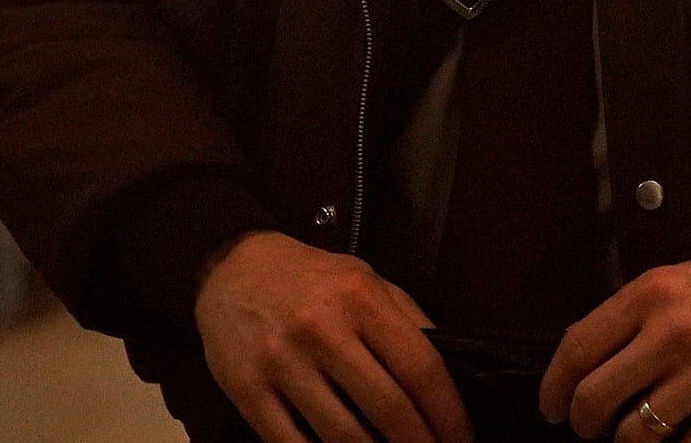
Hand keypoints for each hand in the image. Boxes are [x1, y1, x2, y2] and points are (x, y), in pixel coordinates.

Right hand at [195, 230, 473, 442]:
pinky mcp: (246, 390)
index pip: (421, 369)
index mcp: (360, 298)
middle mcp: (321, 329)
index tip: (460, 440)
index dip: (448, 415)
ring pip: (343, 437)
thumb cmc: (311, 279)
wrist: (230, 266)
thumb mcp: (366, 280)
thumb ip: (409, 322)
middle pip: (388, 409)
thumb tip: (453, 379)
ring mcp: (281, 362)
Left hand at [538, 238, 690, 442]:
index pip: (577, 349)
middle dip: (585, 424)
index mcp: (650, 293)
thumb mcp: (679, 279)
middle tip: (593, 429)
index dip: (554, 389)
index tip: (552, 409)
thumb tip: (581, 358)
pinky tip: (678, 442)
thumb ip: (632, 315)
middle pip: (596, 399)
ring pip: (636, 435)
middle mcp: (672, 332)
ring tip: (635, 437)